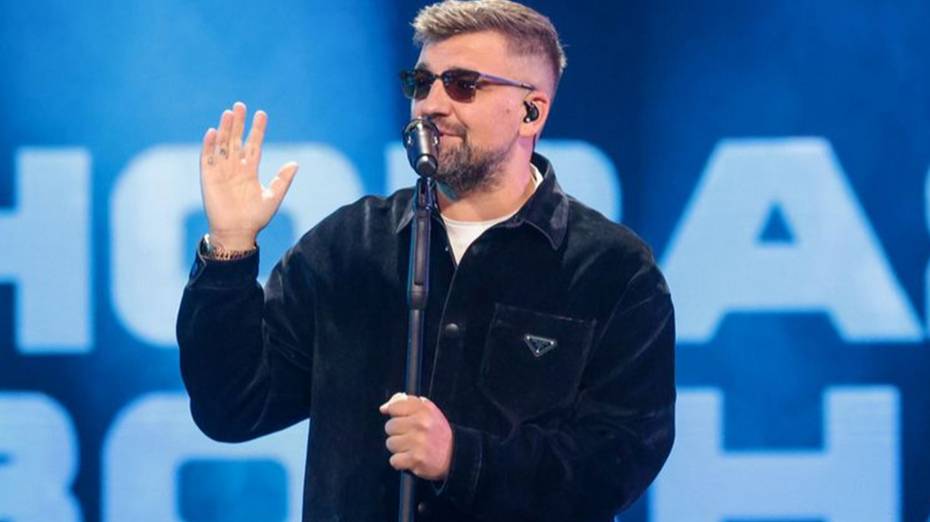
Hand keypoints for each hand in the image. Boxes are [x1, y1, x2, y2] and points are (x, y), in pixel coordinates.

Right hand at [200, 101, 298, 249]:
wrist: (238, 233)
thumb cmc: (256, 218)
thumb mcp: (273, 197)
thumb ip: (283, 180)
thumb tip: (295, 163)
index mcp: (250, 171)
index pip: (253, 145)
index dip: (257, 130)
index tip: (261, 113)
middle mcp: (235, 168)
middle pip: (236, 140)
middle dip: (238, 123)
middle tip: (240, 105)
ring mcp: (221, 171)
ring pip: (222, 145)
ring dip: (224, 129)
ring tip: (229, 113)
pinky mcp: (208, 177)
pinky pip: (207, 158)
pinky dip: (209, 145)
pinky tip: (212, 132)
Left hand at [380, 392, 452, 480]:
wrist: (455, 454)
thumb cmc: (436, 431)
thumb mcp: (427, 411)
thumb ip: (405, 403)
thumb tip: (384, 408)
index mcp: (423, 410)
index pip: (394, 407)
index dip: (396, 415)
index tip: (403, 420)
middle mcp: (421, 424)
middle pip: (390, 426)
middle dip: (397, 432)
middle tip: (409, 436)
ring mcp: (418, 442)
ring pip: (390, 443)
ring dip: (398, 448)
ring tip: (411, 448)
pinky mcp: (416, 459)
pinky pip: (394, 460)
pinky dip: (400, 462)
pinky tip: (410, 458)